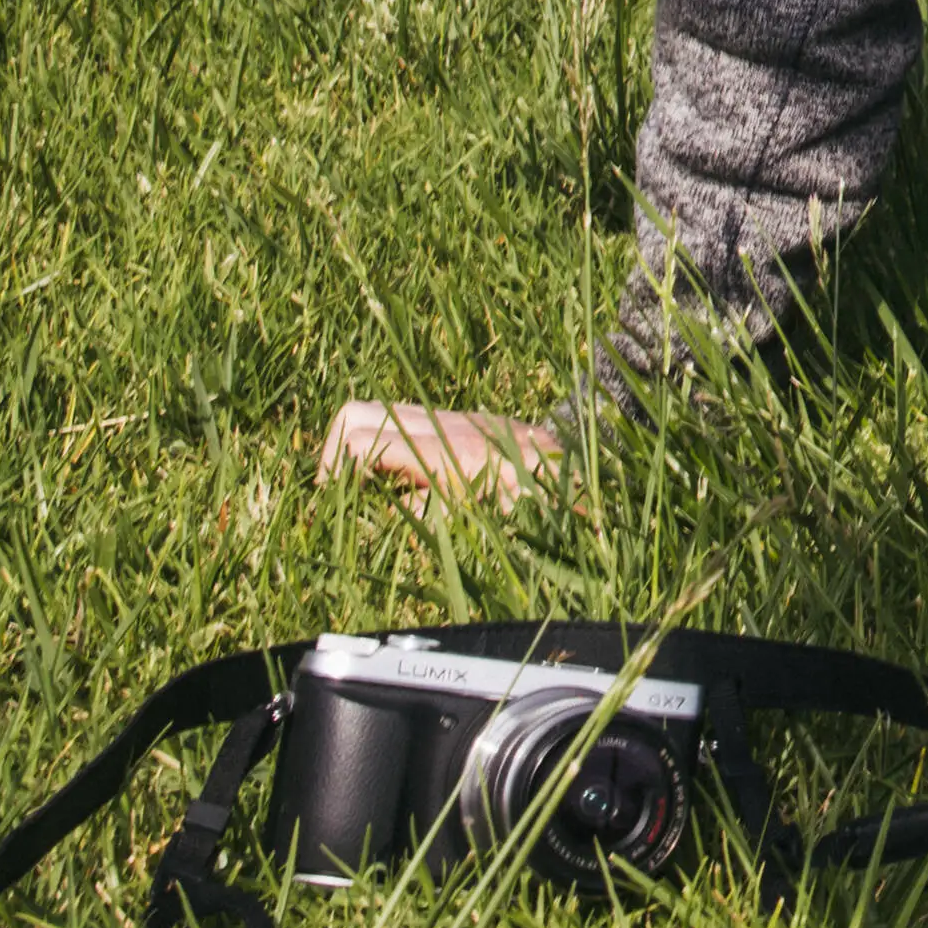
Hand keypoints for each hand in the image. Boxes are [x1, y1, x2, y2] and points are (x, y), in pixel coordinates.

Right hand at [320, 398, 578, 501]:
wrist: (594, 455)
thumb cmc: (553, 494)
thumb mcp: (499, 513)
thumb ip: (441, 513)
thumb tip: (398, 511)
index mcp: (446, 450)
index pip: (362, 440)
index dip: (335, 471)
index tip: (333, 503)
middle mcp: (443, 424)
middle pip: (357, 414)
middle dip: (334, 451)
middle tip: (338, 494)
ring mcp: (450, 417)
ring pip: (378, 414)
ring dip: (359, 446)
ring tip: (360, 489)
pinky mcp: (461, 421)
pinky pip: (406, 422)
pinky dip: (386, 443)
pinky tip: (397, 479)